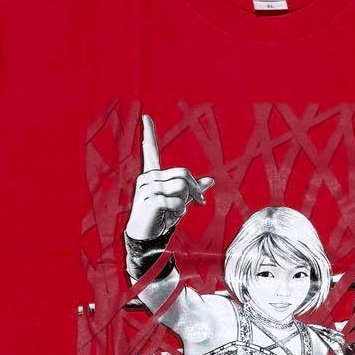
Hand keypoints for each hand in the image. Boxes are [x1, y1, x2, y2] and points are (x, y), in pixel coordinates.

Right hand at [124, 114, 214, 239]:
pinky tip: (167, 218)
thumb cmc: (159, 217)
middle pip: (183, 174)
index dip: (148, 134)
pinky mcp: (150, 201)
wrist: (144, 237)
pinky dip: (178, 212)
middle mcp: (147, 177)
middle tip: (197, 203)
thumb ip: (192, 190)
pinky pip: (177, 202)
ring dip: (184, 204)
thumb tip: (211, 181)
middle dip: (193, 190)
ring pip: (182, 187)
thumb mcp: (177, 201)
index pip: (150, 151)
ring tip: (172, 213)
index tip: (145, 117)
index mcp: (152, 174)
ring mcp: (147, 188)